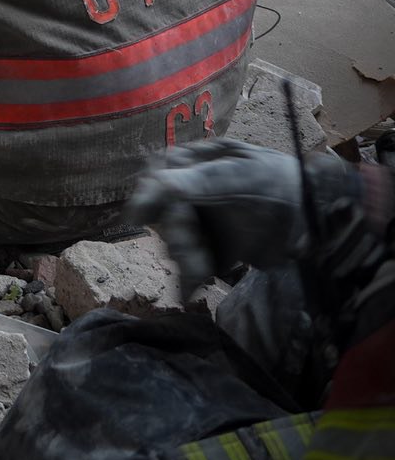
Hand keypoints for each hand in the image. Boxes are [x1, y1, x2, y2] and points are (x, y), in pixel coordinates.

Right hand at [127, 139, 315, 300]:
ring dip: (185, 258)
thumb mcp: (241, 175)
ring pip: (176, 243)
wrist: (321, 221)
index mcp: (197, 165)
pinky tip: (187, 293)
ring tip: (200, 272)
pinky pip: (192, 266)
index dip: (147, 197)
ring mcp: (204, 224)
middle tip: (192, 254)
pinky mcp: (215, 251)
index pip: (159, 178)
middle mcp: (193, 193)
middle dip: (177, 237)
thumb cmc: (282, 184)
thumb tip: (155, 185)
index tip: (138, 217)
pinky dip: (188, 280)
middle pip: (166, 216)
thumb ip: (198, 181)